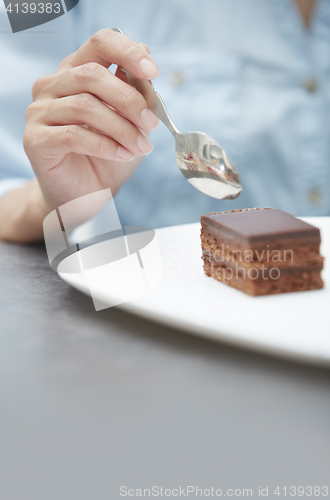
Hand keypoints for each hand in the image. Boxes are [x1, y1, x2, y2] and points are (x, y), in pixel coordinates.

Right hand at [23, 28, 159, 211]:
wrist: (83, 196)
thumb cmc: (106, 157)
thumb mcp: (130, 126)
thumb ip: (136, 100)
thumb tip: (146, 77)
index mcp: (76, 72)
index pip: (99, 43)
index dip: (127, 52)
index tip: (153, 72)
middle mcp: (53, 86)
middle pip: (92, 75)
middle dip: (129, 99)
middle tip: (151, 123)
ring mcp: (40, 112)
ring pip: (85, 106)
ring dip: (121, 128)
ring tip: (141, 147)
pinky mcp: (35, 139)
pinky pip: (73, 135)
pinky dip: (105, 145)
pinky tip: (122, 155)